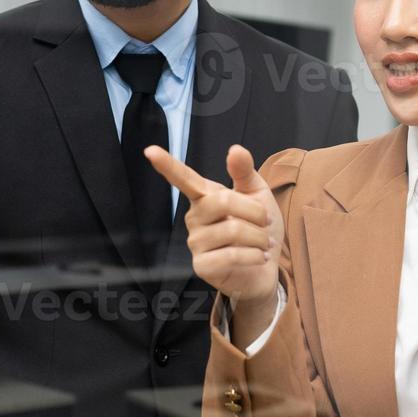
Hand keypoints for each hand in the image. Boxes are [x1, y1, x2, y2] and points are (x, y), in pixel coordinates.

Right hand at [145, 144, 283, 308]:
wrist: (267, 268)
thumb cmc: (259, 228)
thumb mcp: (257, 194)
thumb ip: (244, 172)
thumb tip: (235, 149)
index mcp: (205, 197)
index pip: (183, 178)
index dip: (167, 165)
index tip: (150, 150)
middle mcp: (194, 218)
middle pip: (221, 201)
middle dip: (255, 212)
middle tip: (266, 223)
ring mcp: (195, 243)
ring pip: (232, 230)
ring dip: (258, 238)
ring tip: (263, 244)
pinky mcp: (202, 266)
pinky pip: (230, 256)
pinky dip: (253, 256)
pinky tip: (258, 258)